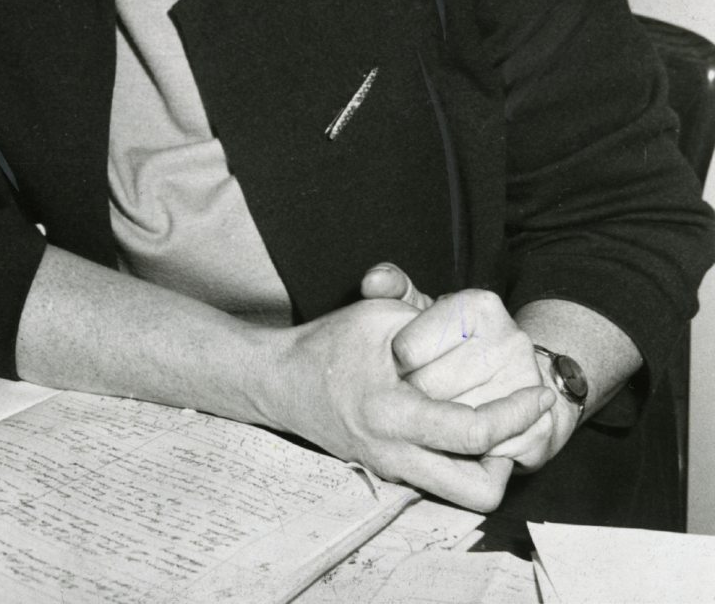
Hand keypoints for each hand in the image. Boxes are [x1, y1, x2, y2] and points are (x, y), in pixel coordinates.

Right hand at [274, 297, 554, 511]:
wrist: (276, 381)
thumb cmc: (325, 344)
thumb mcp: (376, 316)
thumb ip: (426, 318)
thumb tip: (476, 331)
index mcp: (391, 413)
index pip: (473, 432)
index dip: (515, 413)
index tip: (536, 394)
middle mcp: (393, 454)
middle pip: (478, 492)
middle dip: (509, 460)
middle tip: (514, 425)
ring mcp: (390, 469)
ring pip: (461, 496)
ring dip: (486, 467)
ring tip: (489, 429)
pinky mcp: (386, 472)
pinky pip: (438, 481)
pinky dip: (459, 460)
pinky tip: (459, 425)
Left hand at [361, 266, 572, 470]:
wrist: (513, 380)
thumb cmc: (451, 344)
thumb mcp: (420, 310)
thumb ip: (392, 287)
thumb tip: (373, 281)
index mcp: (479, 306)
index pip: (407, 349)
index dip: (395, 365)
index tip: (401, 363)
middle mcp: (510, 341)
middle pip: (428, 388)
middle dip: (409, 398)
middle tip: (411, 395)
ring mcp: (528, 386)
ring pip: (451, 424)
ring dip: (431, 429)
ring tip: (431, 414)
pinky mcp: (537, 430)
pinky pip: (477, 454)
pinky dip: (457, 453)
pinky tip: (452, 439)